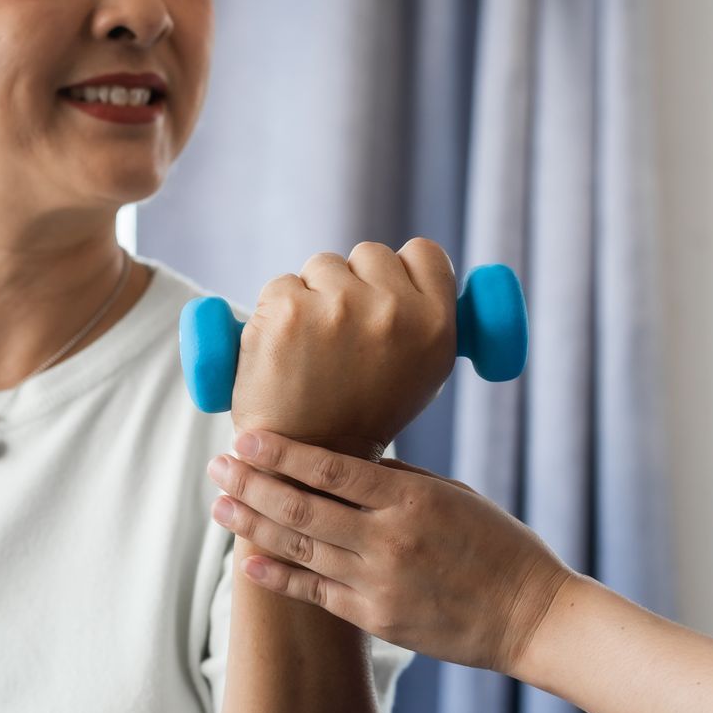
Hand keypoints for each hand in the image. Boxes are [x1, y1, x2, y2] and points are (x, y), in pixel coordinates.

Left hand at [206, 431, 571, 675]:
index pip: (331, 469)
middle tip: (216, 466)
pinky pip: (315, 593)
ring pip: (300, 549)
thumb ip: (398, 480)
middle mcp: (388, 539)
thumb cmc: (498, 546)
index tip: (246, 437)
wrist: (530, 616)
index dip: (282, 453)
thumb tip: (345, 465)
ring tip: (221, 505)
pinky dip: (278, 576)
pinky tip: (247, 561)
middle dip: (253, 484)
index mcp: (410, 499)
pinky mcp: (376, 619)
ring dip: (253, 525)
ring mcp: (379, 583)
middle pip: (301, 508)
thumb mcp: (454, 495)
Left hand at [230, 239, 459, 459]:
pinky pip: (282, 284)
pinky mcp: (287, 309)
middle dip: (353, 283)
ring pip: (322, 266)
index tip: (384, 293)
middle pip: (369, 254)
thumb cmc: (363, 414)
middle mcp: (392, 311)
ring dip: (313, 295)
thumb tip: (413, 267)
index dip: (401, 270)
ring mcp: (338, 307)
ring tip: (312, 348)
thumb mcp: (422, 372)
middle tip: (341, 336)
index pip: (423, 252)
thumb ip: (424, 318)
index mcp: (436, 325)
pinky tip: (284, 350)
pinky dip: (277, 311)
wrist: (307, 460)